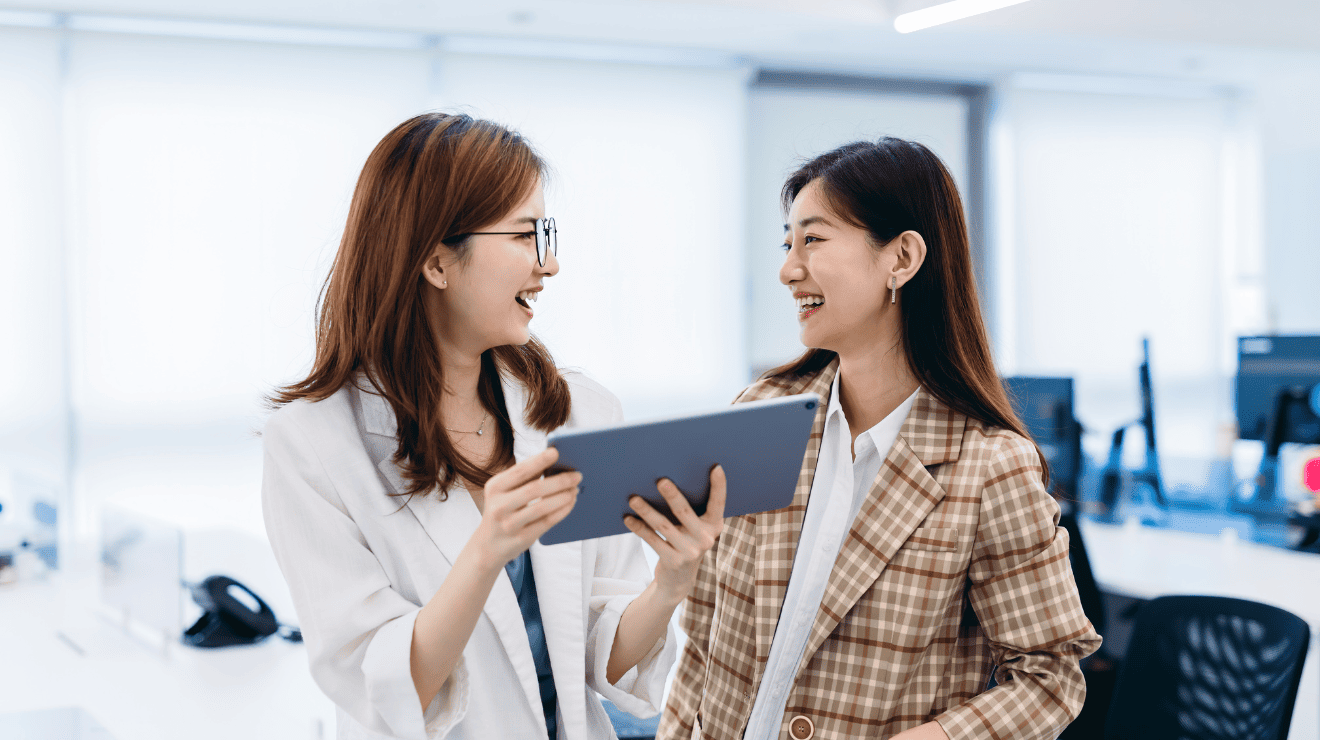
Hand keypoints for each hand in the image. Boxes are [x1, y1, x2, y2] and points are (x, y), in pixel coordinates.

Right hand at [471, 448, 580, 568]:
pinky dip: (562, 510)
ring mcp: (509, 524)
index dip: (539, 460)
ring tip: (575, 489)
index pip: (520, 471)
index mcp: (494, 487)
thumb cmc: (502, 511)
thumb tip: (551, 462)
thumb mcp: (503, 492)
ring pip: (543, 507)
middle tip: (576, 475)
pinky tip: (570, 503)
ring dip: (564, 496)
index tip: (556, 452)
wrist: (488, 546)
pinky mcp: (521, 538)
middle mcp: (499, 506)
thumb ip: (523, 478)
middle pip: (535, 489)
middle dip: (560, 481)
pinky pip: (547, 522)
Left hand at [623, 465, 726, 604]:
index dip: (719, 486)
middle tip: (661, 481)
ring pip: (664, 526)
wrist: (679, 581)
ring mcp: (689, 551)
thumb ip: (690, 512)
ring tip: (633, 499)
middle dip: (672, 496)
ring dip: (647, 511)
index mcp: (714, 526)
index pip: (718, 504)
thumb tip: (665, 483)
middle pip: (685, 512)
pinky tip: (628, 518)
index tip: (716, 468)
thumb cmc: (686, 543)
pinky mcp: (673, 561)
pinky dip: (639, 528)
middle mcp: (705, 539)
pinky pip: (652, 539)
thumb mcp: (695, 530)